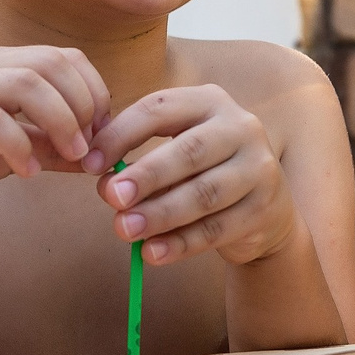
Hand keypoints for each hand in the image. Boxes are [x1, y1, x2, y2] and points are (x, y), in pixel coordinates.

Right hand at [0, 47, 110, 221]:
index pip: (66, 58)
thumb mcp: (12, 150)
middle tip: (91, 149)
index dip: (95, 92)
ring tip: (72, 157)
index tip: (102, 134)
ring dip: (61, 122)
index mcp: (1, 65)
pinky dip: (19, 146)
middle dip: (84, 106)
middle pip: (52, 65)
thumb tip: (99, 155)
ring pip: (26, 84)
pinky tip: (29, 172)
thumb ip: (52, 147)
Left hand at [93, 85, 296, 266]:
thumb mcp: (174, 154)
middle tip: (111, 198)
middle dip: (146, 175)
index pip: (160, 109)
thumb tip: (105, 184)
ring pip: (204, 193)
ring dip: (160, 214)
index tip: (89, 164)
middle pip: (189, 151)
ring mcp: (258, 168)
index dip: (121, 134)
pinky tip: (151, 253)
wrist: (264, 208)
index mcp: (209, 102)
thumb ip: (140, 163)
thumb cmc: (205, 171)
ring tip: (125, 230)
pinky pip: (216, 229)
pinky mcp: (263, 209)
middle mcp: (240, 128)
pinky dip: (180, 244)